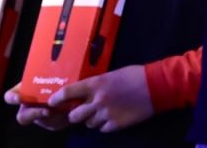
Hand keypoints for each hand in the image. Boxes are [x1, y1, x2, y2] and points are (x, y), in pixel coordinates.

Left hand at [6, 66, 153, 132]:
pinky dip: (105, 125)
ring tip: (103, 112)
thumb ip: (96, 86)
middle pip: (75, 116)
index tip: (51, 102)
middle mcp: (98, 101)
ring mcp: (106, 114)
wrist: (155, 86)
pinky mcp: (116, 124)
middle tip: (82, 111)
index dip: (57, 99)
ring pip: (89, 124)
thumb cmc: (133, 75)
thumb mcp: (110, 75)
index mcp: (95, 84)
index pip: (68, 92)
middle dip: (76, 115)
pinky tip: (114, 117)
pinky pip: (102, 129)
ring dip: (92, 120)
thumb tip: (85, 94)